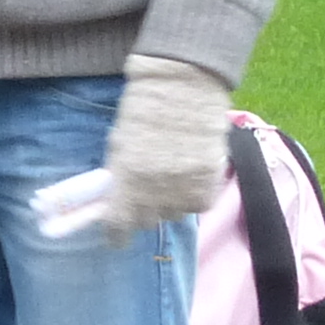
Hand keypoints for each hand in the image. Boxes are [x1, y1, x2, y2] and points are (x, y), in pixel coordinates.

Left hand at [91, 53, 233, 234]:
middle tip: (143, 193)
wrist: (183, 88)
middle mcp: (156, 194)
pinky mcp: (209, 186)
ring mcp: (184, 191)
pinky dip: (192, 196)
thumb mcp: (118, 146)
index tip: (115, 237)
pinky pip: (197, 205)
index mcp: (127, 182)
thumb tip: (118, 199)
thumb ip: (119, 178)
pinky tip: (189, 177)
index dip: (116, 235)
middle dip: (142, 211)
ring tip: (169, 178)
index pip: (118, 226)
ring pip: (174, 214)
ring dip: (168, 203)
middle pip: (147, 222)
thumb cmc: (141, 110)